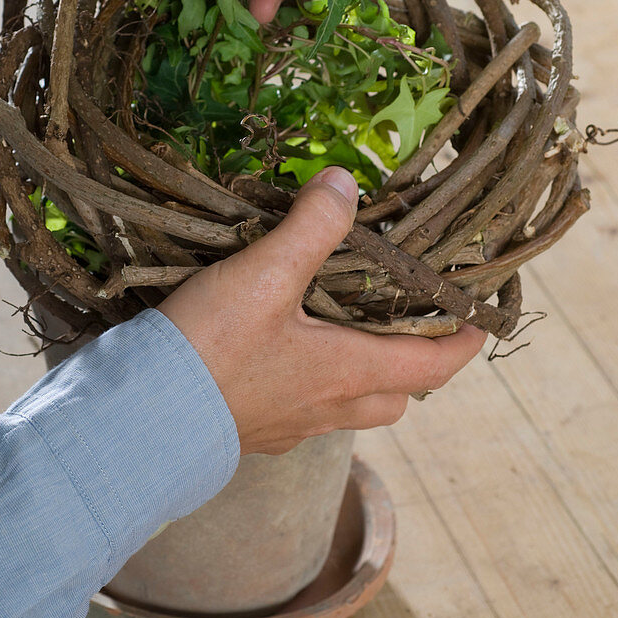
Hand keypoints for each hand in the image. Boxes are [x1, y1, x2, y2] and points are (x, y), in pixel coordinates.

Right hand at [158, 167, 486, 454]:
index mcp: (348, 372)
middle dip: (413, 364)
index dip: (463, 342)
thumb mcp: (263, 275)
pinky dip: (310, 388)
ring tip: (342, 333)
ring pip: (349, 409)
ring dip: (361, 378)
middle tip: (405, 323)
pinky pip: (303, 416)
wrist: (140, 421)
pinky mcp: (254, 434)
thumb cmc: (209, 350)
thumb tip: (345, 183)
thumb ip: (311, 227)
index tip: (478, 320)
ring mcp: (291, 427)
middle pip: (396, 396)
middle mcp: (328, 408)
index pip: (434, 367)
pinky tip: (279, 357)